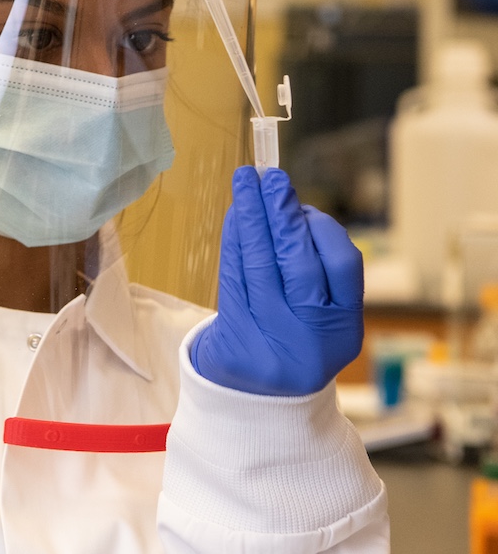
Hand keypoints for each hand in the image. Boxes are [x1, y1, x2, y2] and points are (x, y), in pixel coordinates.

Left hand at [190, 167, 363, 395]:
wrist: (259, 400)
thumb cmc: (296, 338)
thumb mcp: (324, 317)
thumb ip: (318, 267)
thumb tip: (290, 206)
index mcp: (344, 328)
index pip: (344, 266)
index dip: (324, 229)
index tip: (304, 206)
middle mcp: (312, 337)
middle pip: (298, 263)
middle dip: (283, 214)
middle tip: (272, 177)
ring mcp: (273, 341)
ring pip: (261, 264)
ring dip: (253, 216)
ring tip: (247, 182)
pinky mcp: (236, 340)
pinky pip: (234, 276)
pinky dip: (234, 239)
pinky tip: (235, 214)